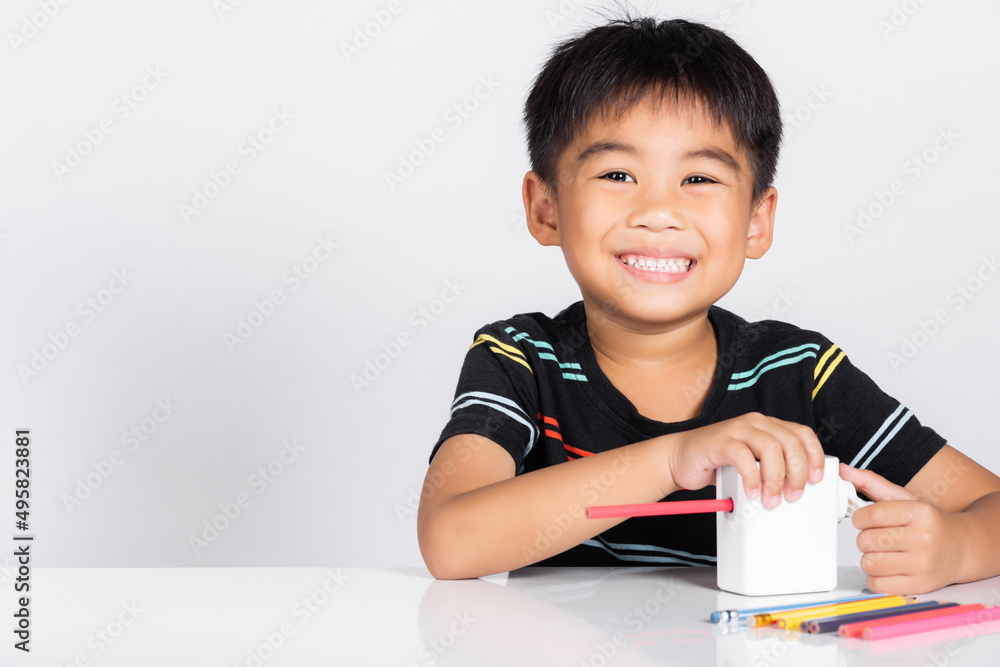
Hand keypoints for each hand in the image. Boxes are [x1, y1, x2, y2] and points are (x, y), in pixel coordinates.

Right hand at [665, 412, 824, 507]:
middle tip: (793, 495)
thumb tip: (800, 488)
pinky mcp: (720, 440)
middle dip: (797, 473)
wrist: (681, 459)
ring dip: (776, 478)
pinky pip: (743, 457)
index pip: (802, 434)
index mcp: (768, 427)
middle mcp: (755, 424)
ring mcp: (737, 429)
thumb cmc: (718, 464)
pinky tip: (751, 492)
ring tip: (771, 499)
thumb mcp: (753, 466)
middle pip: (790, 442)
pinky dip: (752, 478)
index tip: (817, 479)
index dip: (815, 456)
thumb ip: (773, 469)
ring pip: (771, 447)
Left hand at [839, 463, 965, 594]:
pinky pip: (877, 584)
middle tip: (879, 536)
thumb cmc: (929, 523)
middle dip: (866, 538)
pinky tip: (888, 568)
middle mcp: (923, 539)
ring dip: (870, 558)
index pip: (872, 514)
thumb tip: (842, 470)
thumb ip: (871, 483)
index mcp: (920, 513)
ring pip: (869, 563)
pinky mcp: (919, 586)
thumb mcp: (904, 498)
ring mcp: (922, 565)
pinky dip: (875, 577)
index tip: (864, 519)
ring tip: (884, 552)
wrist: (961, 548)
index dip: (860, 517)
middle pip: (867, 540)